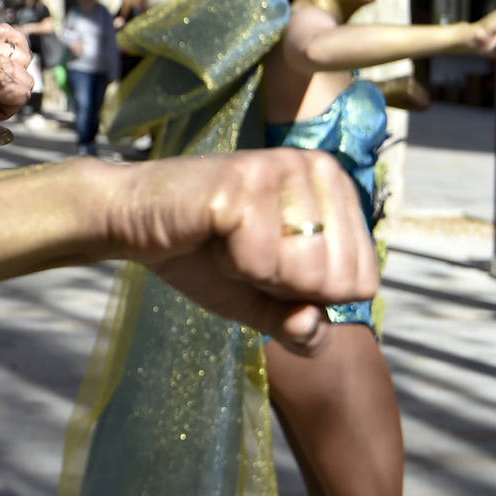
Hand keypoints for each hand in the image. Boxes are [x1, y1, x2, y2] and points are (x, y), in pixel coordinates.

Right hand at [89, 148, 378, 356]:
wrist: (132, 220)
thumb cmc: (199, 253)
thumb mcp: (260, 299)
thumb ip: (298, 324)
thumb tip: (315, 328)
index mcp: (337, 188)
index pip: (363, 282)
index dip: (309, 294)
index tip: (268, 262)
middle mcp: (318, 167)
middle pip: (336, 280)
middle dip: (282, 285)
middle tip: (243, 251)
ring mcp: (281, 169)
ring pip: (304, 271)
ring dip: (253, 272)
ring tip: (227, 239)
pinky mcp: (243, 181)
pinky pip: (259, 259)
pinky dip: (229, 263)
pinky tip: (209, 233)